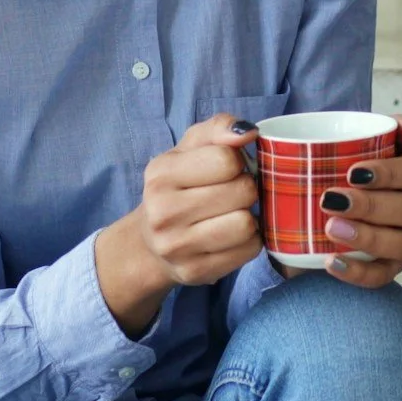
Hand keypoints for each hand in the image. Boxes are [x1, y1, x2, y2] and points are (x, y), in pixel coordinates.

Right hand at [95, 115, 262, 334]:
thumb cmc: (179, 185)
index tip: (227, 169)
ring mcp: (177, 247)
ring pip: (247, 224)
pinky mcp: (195, 272)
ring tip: (232, 214)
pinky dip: (249, 240)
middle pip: (242, 191)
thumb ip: (219, 128)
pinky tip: (231, 235)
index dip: (237, 161)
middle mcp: (162, 212)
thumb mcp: (191, 148)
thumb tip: (248, 132)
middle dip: (245, 188)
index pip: (226, 160)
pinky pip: (249, 250)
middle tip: (231, 194)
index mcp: (161, 174)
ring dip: (249, 216)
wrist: (151, 242)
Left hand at [314, 114, 401, 287]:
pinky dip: (358, 273)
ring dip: (367, 238)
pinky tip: (332, 262)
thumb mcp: (364, 138)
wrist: (325, 200)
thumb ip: (390, 126)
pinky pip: (383, 276)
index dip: (388, 173)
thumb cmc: (349, 163)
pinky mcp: (392, 266)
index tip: (352, 173)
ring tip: (330, 228)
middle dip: (371, 206)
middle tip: (331, 200)